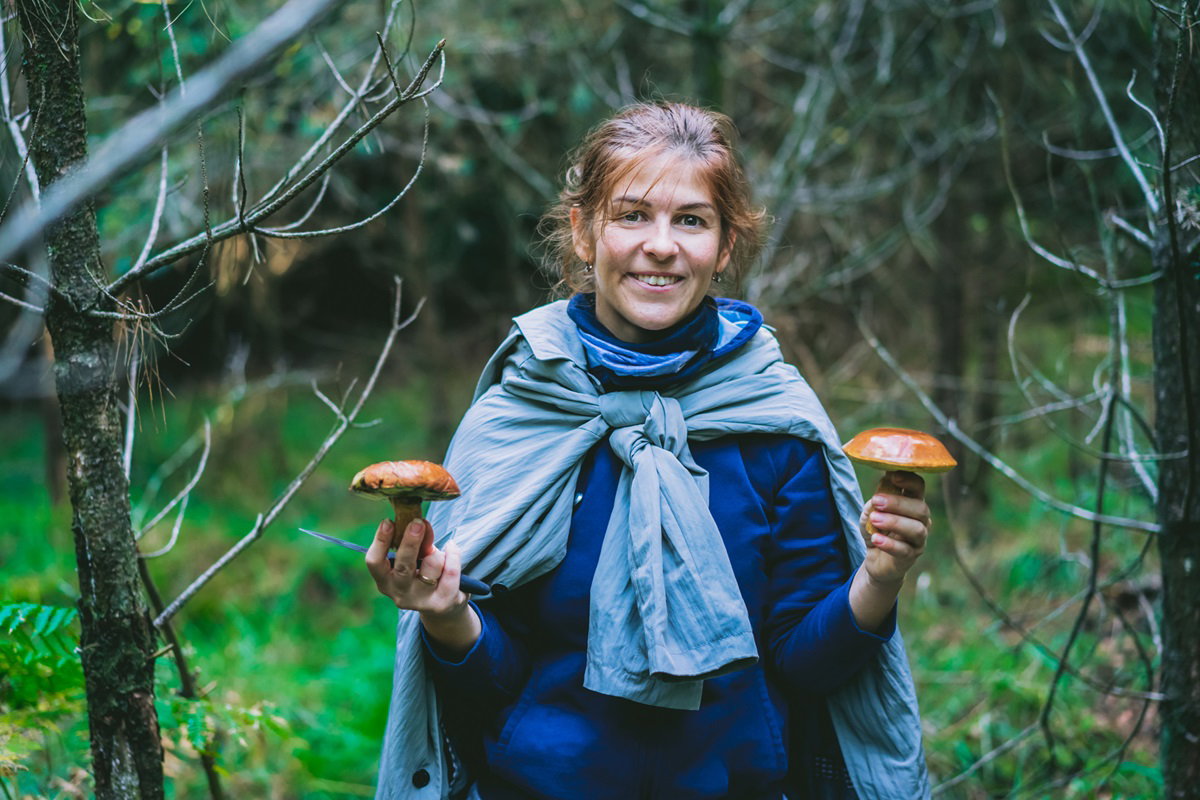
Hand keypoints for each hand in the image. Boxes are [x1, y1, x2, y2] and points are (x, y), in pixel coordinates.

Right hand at [365, 518, 480, 654]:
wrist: (444, 608)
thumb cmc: (423, 575)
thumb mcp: (415, 559)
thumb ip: (417, 543)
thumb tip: (421, 525)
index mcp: (385, 581)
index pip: (375, 562)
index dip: (380, 541)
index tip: (388, 522)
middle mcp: (399, 593)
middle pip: (403, 565)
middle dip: (411, 542)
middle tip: (418, 523)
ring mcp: (421, 600)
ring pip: (432, 564)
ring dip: (438, 552)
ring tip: (438, 556)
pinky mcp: (442, 603)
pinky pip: (450, 571)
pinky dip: (453, 555)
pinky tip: (452, 547)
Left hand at [859, 470, 930, 586]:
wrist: (875, 560)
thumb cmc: (876, 530)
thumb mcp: (871, 512)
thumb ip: (877, 501)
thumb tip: (883, 485)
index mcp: (912, 504)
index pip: (919, 488)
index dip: (909, 481)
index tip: (893, 477)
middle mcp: (921, 521)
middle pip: (920, 508)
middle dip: (898, 503)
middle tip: (877, 501)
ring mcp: (918, 540)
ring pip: (916, 529)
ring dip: (894, 522)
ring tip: (874, 520)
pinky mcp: (911, 557)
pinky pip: (905, 550)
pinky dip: (889, 544)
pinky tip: (875, 539)